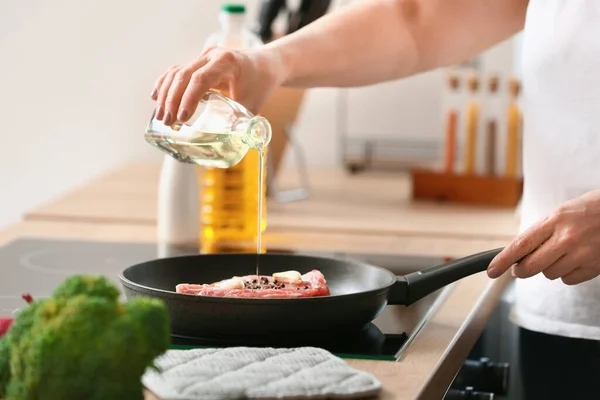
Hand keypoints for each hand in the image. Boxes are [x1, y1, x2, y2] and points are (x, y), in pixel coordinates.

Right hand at [151, 45, 284, 125]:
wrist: (266, 64)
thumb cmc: (261, 83)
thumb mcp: (254, 104)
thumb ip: (240, 121)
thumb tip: (227, 145)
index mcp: (226, 62)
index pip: (201, 79)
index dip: (189, 98)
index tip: (182, 118)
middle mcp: (211, 55)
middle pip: (184, 75)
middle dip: (173, 100)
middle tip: (168, 122)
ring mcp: (203, 57)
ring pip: (177, 73)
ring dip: (166, 95)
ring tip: (162, 117)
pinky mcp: (198, 62)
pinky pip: (177, 71)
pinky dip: (166, 84)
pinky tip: (156, 97)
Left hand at [487, 190, 599, 284]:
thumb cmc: (589, 211)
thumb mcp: (560, 213)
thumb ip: (541, 231)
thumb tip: (519, 252)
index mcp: (555, 220)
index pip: (521, 244)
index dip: (503, 260)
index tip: (492, 270)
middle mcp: (567, 238)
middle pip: (532, 266)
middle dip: (522, 270)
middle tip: (520, 269)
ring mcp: (582, 254)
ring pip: (549, 274)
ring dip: (549, 268)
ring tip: (561, 254)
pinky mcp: (595, 266)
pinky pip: (568, 280)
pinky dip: (567, 274)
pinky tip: (574, 260)